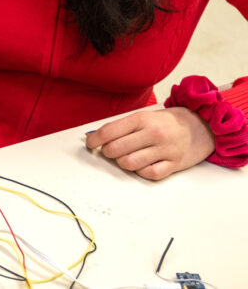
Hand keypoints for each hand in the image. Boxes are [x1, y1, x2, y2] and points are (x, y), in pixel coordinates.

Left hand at [85, 106, 215, 180]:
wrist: (200, 125)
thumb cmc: (166, 122)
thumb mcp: (143, 116)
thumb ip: (121, 127)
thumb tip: (95, 137)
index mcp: (141, 119)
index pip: (108, 132)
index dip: (94, 140)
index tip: (90, 143)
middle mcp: (153, 134)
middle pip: (116, 149)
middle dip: (107, 152)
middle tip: (110, 150)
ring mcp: (164, 150)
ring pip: (129, 163)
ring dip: (122, 162)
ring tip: (125, 157)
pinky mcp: (174, 164)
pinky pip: (149, 174)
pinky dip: (140, 171)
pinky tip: (141, 165)